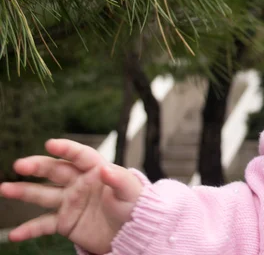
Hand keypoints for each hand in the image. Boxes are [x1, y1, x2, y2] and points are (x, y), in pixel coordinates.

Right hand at [0, 138, 142, 253]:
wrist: (132, 232)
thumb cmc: (135, 206)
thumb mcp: (131, 192)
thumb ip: (119, 179)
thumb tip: (106, 169)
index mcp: (96, 170)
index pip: (80, 155)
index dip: (66, 149)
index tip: (50, 144)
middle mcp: (79, 183)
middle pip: (55, 171)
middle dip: (38, 166)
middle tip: (20, 165)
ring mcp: (70, 201)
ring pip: (43, 194)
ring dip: (24, 191)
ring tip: (5, 188)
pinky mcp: (65, 221)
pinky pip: (44, 224)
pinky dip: (29, 229)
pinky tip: (15, 234)